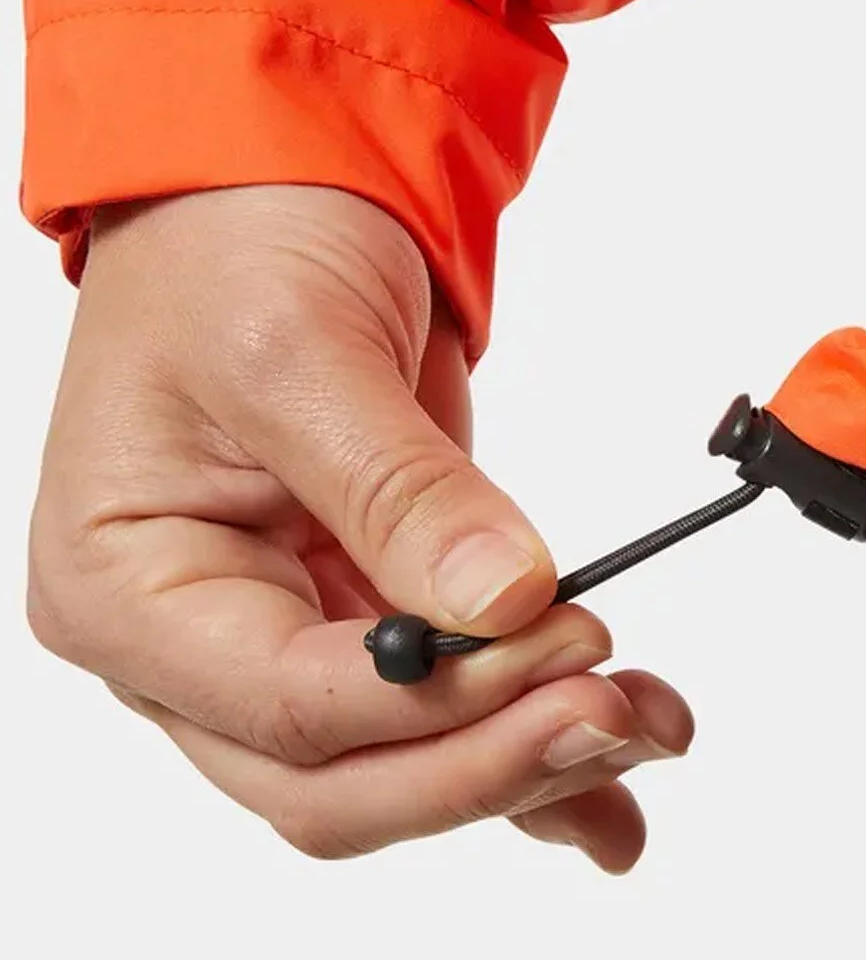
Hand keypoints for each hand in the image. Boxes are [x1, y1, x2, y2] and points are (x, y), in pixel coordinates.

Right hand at [27, 185, 692, 869]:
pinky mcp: (355, 610)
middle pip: (336, 777)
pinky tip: (612, 762)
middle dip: (484, 760)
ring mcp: (273, 635)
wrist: (262, 182)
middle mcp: (186, 641)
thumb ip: (400, 490)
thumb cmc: (228, 245)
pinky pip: (436, 709)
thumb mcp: (300, 351)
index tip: (564, 646)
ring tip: (648, 728)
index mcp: (123, 588)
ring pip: (397, 764)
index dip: (437, 704)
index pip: (285, 708)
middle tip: (611, 712)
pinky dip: (520, 735)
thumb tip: (504, 600)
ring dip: (525, 762)